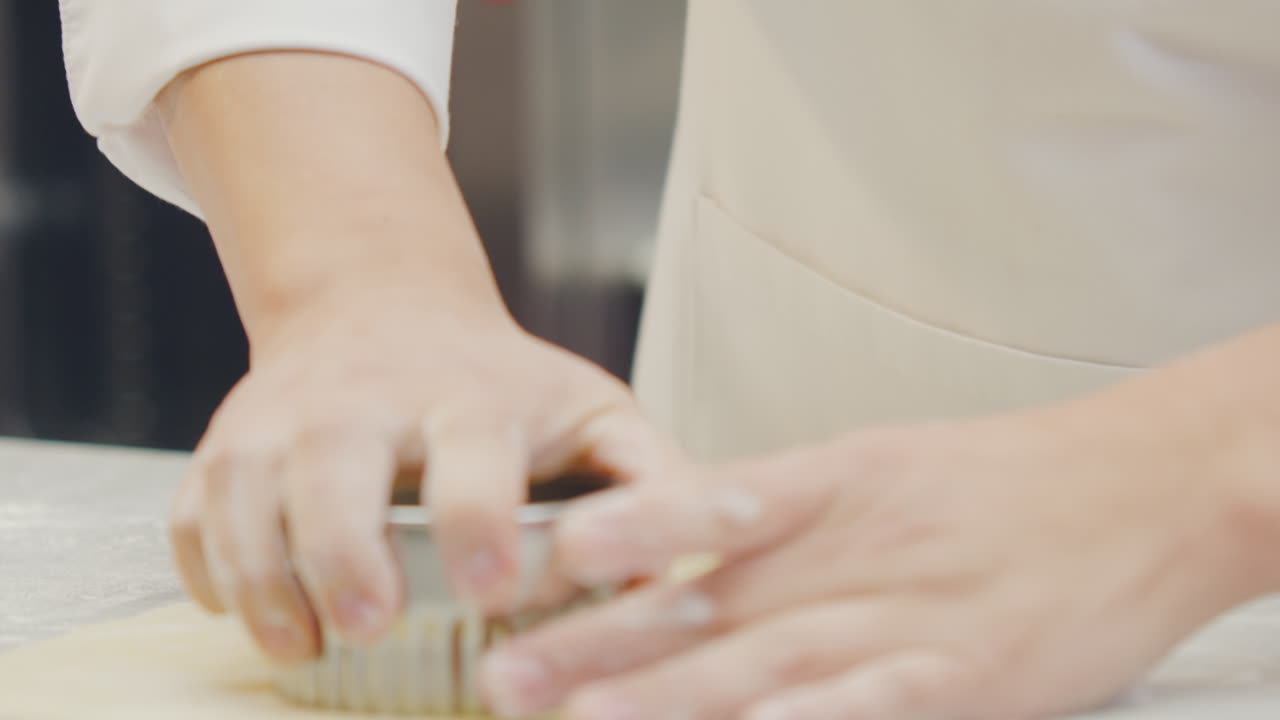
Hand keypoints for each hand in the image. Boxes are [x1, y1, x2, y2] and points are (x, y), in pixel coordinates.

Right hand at [169, 290, 676, 662]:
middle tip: (365, 626)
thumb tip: (703, 554)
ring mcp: (287, 416)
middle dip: (342, 549)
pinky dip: (202, 561)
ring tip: (294, 644)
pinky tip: (236, 605)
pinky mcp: (229, 440)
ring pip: (247, 489)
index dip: (478, 519)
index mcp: (471, 396)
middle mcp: (369, 399)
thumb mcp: (591, 408)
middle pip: (334, 465)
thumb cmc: (501, 381)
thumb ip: (647, 475)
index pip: (471, 451)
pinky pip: (193, 503)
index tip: (489, 588)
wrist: (385, 308)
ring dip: (262, 572)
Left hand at [480, 402, 1274, 718]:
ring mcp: (901, 616)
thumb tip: (678, 547)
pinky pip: (871, 702)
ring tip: (581, 717)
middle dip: (597, 646)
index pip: (699, 511)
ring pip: (763, 662)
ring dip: (666, 698)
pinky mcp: (964, 671)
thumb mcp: (875, 469)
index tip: (538, 565)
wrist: (1133, 483)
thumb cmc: (998, 480)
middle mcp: (844, 552)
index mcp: (822, 487)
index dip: (617, 540)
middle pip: (703, 604)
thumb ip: (779, 514)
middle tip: (508, 674)